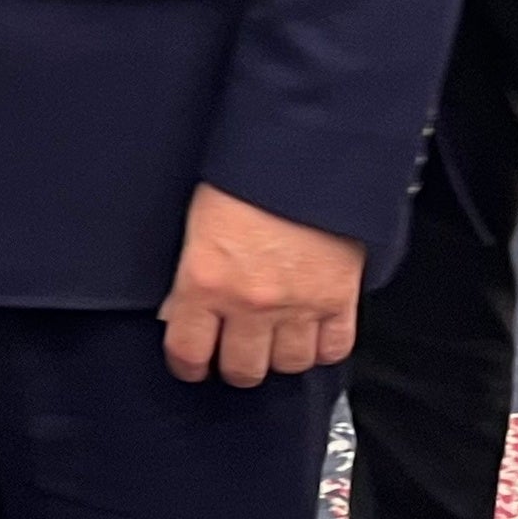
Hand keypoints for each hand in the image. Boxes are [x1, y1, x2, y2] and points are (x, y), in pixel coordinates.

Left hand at [160, 183, 363, 388]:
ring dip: (278, 356)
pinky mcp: (338, 299)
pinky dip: (322, 347)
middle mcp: (250, 302)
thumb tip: (179, 312)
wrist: (303, 149)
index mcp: (205, 280)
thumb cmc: (245, 173)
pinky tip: (311, 334)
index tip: (192, 362)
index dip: (188, 364)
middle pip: (242, 370)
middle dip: (234, 364)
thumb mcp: (196, 221)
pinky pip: (332, 349)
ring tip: (273, 339)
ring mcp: (297, 305)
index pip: (188, 353)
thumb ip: (189, 275)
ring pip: (287, 365)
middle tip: (234, 350)